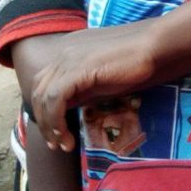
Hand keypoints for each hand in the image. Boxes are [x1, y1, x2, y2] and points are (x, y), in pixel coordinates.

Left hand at [31, 21, 156, 151]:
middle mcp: (63, 51)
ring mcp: (68, 58)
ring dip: (49, 125)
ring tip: (63, 144)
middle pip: (38, 90)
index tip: (56, 133)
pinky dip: (56, 120)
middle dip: (44, 121)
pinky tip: (66, 134)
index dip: (45, 110)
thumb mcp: (100, 77)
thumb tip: (67, 106)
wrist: (152, 45)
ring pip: (43, 97)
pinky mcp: (77, 69)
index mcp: (68, 50)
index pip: (44, 82)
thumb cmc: (134, 60)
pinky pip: (55, 99)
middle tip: (56, 144)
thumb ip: (82, 87)